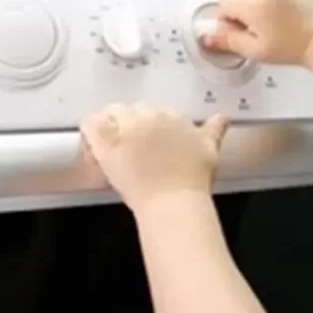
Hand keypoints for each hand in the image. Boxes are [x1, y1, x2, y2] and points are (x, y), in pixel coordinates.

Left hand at [82, 104, 228, 209]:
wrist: (174, 202)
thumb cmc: (193, 180)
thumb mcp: (210, 149)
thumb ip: (214, 130)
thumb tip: (223, 117)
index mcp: (171, 115)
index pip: (153, 110)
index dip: (148, 126)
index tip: (148, 145)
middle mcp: (148, 116)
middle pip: (130, 110)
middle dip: (130, 126)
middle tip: (131, 151)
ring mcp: (126, 129)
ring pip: (110, 113)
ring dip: (110, 127)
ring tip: (113, 149)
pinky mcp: (106, 144)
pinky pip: (90, 124)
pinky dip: (89, 132)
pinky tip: (93, 147)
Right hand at [203, 0, 312, 67]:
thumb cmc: (294, 47)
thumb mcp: (255, 50)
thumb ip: (228, 41)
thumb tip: (209, 38)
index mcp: (254, 5)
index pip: (223, 5)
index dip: (225, 21)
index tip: (234, 30)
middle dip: (236, 7)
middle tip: (250, 26)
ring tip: (263, 17)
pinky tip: (273, 9)